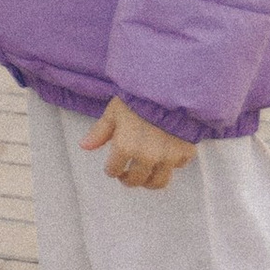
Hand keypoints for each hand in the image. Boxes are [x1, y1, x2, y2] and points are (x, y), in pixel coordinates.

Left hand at [81, 97, 196, 191]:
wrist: (172, 88)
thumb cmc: (139, 97)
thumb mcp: (114, 111)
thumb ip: (100, 132)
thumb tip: (84, 146)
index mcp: (125, 147)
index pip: (114, 170)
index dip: (111, 169)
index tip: (113, 167)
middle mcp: (147, 157)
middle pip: (136, 180)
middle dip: (128, 179)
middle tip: (127, 175)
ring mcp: (168, 157)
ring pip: (158, 182)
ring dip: (149, 181)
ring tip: (145, 175)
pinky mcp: (186, 153)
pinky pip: (178, 166)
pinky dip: (171, 165)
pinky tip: (165, 157)